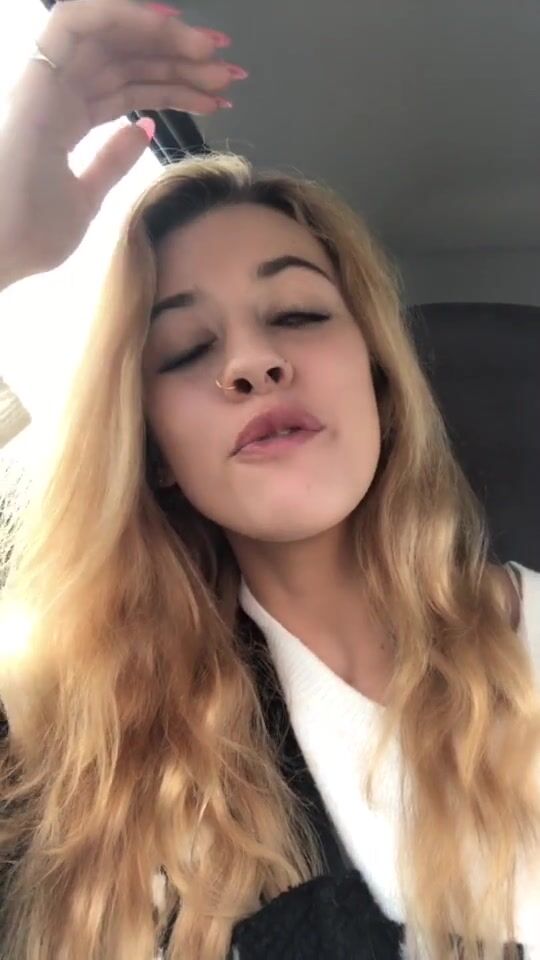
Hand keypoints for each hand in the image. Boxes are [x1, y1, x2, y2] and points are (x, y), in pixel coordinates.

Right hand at [0, 0, 244, 282]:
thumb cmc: (32, 234)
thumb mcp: (87, 198)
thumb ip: (114, 160)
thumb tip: (145, 126)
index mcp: (66, 120)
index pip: (130, 90)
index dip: (175, 86)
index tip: (218, 95)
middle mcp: (58, 93)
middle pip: (128, 61)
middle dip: (181, 62)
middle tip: (230, 71)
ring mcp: (47, 81)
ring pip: (112, 37)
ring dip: (166, 39)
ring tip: (213, 53)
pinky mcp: (37, 72)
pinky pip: (77, 21)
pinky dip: (122, 14)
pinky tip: (167, 23)